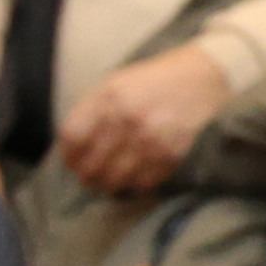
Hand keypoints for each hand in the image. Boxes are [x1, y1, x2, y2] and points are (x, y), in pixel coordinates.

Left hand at [54, 43, 231, 195]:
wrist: (198, 80)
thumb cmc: (150, 81)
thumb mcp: (114, 83)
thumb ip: (90, 110)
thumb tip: (72, 146)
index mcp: (108, 98)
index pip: (72, 138)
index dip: (67, 154)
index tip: (70, 160)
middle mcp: (127, 120)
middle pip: (91, 164)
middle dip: (84, 175)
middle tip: (86, 177)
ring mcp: (149, 141)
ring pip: (114, 180)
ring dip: (105, 185)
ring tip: (104, 183)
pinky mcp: (169, 156)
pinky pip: (141, 183)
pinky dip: (131, 185)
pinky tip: (130, 178)